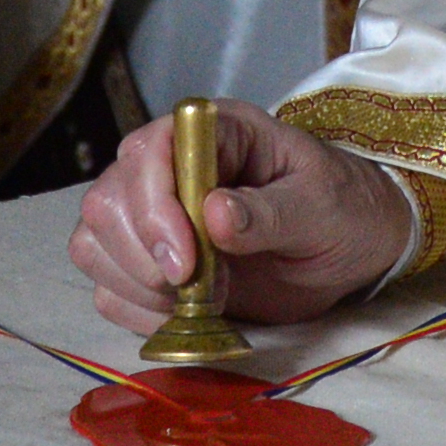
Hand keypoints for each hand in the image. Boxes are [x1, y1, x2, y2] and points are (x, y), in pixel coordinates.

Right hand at [69, 100, 410, 340]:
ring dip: (139, 285)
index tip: (186, 261)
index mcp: (214, 133)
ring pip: (95, 244)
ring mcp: (153, 215)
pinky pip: (109, 288)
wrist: (351, 248)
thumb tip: (215, 213)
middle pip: (107, 201)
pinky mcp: (149, 262)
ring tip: (204, 297)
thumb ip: (271, 212)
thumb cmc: (343, 209)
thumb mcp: (323, 206)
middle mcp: (170, 167)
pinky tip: (186, 312)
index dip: (153, 206)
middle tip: (201, 287)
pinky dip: (139, 311)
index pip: (147, 151)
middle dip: (144, 256)